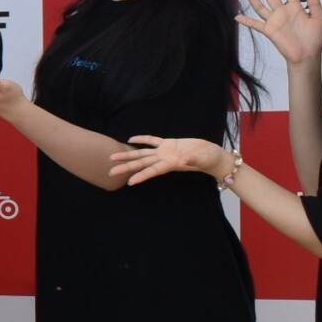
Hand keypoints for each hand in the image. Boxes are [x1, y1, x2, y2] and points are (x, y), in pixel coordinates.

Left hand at [109, 135, 227, 186]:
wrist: (211, 155)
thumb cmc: (208, 159)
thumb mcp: (201, 159)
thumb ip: (192, 159)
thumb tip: (184, 160)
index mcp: (170, 164)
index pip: (153, 171)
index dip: (142, 176)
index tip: (130, 182)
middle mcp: (164, 159)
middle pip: (141, 164)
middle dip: (126, 167)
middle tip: (110, 172)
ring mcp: (165, 152)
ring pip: (142, 153)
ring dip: (128, 155)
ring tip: (112, 157)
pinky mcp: (168, 144)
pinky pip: (152, 141)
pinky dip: (142, 139)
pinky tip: (131, 139)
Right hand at [240, 0, 321, 67]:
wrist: (306, 54)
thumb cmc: (315, 39)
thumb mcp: (319, 19)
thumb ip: (315, 4)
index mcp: (296, 8)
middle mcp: (283, 12)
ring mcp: (275, 21)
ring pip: (260, 6)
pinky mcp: (269, 30)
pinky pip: (255, 24)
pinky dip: (246, 21)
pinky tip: (237, 16)